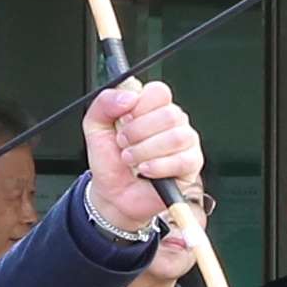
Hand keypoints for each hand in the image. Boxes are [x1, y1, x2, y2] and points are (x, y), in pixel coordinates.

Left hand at [77, 79, 202, 238]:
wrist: (113, 194)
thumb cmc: (110, 161)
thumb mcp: (95, 127)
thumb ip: (104, 103)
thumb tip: (128, 96)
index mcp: (153, 106)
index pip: (159, 92)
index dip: (139, 106)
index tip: (123, 120)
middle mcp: (173, 121)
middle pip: (169, 114)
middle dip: (138, 132)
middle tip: (123, 144)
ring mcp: (185, 142)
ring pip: (177, 137)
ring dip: (146, 151)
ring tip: (131, 159)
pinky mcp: (191, 165)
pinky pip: (183, 160)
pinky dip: (159, 166)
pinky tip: (145, 171)